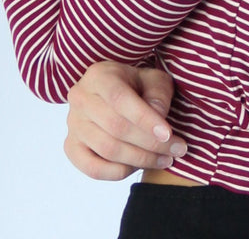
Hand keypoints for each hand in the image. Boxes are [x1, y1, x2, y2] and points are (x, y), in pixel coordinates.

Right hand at [64, 61, 187, 180]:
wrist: (115, 92)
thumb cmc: (138, 85)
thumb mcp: (154, 80)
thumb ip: (158, 97)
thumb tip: (158, 124)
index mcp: (99, 76)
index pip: (120, 100)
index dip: (145, 119)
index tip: (169, 134)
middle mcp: (80, 98)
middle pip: (115, 127)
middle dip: (150, 143)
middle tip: (176, 150)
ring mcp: (72, 124)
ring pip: (106, 149)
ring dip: (140, 159)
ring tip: (165, 159)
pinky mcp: (71, 147)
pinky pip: (92, 168)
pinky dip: (118, 172)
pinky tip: (138, 167)